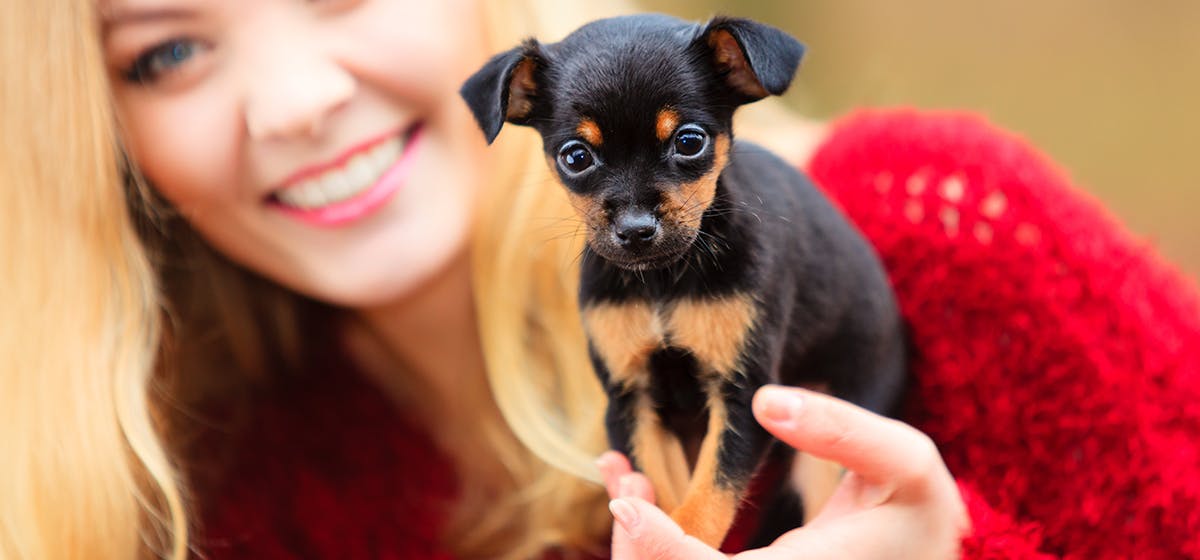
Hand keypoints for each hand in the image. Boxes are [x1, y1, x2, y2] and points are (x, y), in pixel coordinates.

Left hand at [596, 385, 968, 558]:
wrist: (928, 554)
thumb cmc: (920, 511)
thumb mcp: (904, 461)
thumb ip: (840, 430)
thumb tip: (764, 401)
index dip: (663, 550)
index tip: (627, 504)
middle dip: (635, 547)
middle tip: (621, 476)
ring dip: (638, 547)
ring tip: (625, 481)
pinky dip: (659, 545)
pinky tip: (643, 501)